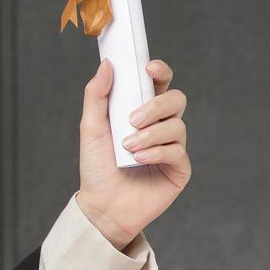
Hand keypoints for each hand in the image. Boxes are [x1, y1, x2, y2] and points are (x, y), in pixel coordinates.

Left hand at [75, 58, 190, 249]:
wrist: (101, 205)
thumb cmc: (96, 166)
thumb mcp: (91, 127)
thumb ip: (97, 95)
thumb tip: (107, 64)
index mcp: (141, 111)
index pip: (159, 83)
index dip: (160, 71)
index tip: (149, 68)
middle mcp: (160, 126)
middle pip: (175, 99)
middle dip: (156, 105)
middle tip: (132, 120)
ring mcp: (172, 147)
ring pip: (177, 126)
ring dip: (151, 134)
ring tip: (128, 147)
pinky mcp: (179, 168)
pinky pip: (177, 152)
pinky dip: (156, 152)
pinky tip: (138, 160)